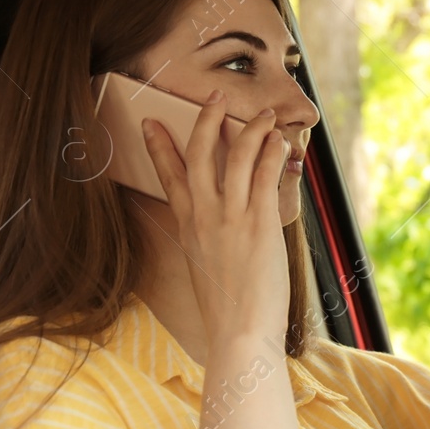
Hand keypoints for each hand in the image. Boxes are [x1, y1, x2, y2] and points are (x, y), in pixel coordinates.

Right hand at [141, 91, 291, 346]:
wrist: (239, 332)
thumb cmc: (228, 311)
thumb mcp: (205, 269)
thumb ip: (208, 242)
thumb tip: (218, 231)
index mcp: (187, 228)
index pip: (169, 177)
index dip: (159, 146)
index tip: (150, 122)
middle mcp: (204, 217)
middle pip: (199, 154)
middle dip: (206, 120)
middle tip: (214, 96)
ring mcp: (229, 217)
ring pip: (236, 157)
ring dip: (250, 129)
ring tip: (264, 114)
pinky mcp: (258, 223)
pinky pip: (263, 175)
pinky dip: (271, 153)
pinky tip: (279, 141)